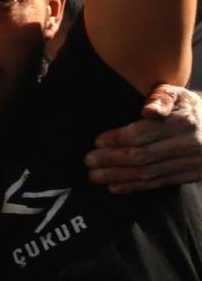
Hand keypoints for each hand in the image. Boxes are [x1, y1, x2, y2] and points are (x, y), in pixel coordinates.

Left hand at [85, 84, 201, 192]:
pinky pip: (159, 183)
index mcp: (183, 121)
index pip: (143, 133)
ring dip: (118, 176)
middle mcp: (189, 144)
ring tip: (94, 176)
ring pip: (148, 173)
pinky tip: (114, 186)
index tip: (97, 141)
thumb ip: (161, 98)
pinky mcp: (191, 176)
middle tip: (88, 161)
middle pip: (143, 156)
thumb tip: (148, 111)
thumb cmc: (188, 107)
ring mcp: (192, 163)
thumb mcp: (177, 94)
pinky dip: (134, 186)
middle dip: (111, 160)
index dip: (117, 139)